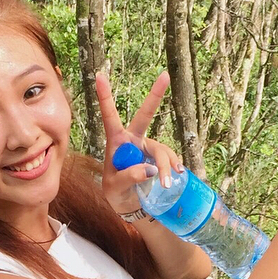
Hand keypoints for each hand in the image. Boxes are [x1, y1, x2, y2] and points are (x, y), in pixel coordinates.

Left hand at [95, 70, 183, 214]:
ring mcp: (148, 147)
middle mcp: (133, 139)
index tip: (99, 75)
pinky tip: (177, 173)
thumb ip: (129, 177)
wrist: (129, 203)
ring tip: (165, 184)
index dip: (105, 97)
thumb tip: (151, 170)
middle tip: (165, 75)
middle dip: (155, 95)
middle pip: (145, 115)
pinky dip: (173, 166)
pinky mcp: (159, 157)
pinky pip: (170, 158)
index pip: (110, 117)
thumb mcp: (115, 188)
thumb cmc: (115, 192)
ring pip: (160, 150)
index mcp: (116, 142)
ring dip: (165, 166)